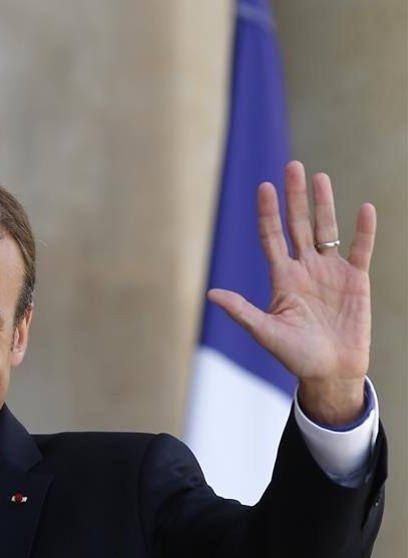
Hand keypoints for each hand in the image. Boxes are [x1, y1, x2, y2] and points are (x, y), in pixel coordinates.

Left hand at [207, 161, 374, 425]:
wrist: (329, 372)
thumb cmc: (295, 355)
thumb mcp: (265, 332)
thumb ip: (242, 310)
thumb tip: (210, 294)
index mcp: (282, 278)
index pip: (272, 237)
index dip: (268, 213)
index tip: (263, 187)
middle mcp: (305, 269)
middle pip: (298, 225)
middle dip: (294, 197)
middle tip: (292, 166)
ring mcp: (331, 272)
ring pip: (326, 230)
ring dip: (324, 204)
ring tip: (320, 177)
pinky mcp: (356, 280)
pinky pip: (361, 249)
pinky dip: (363, 230)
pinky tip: (364, 208)